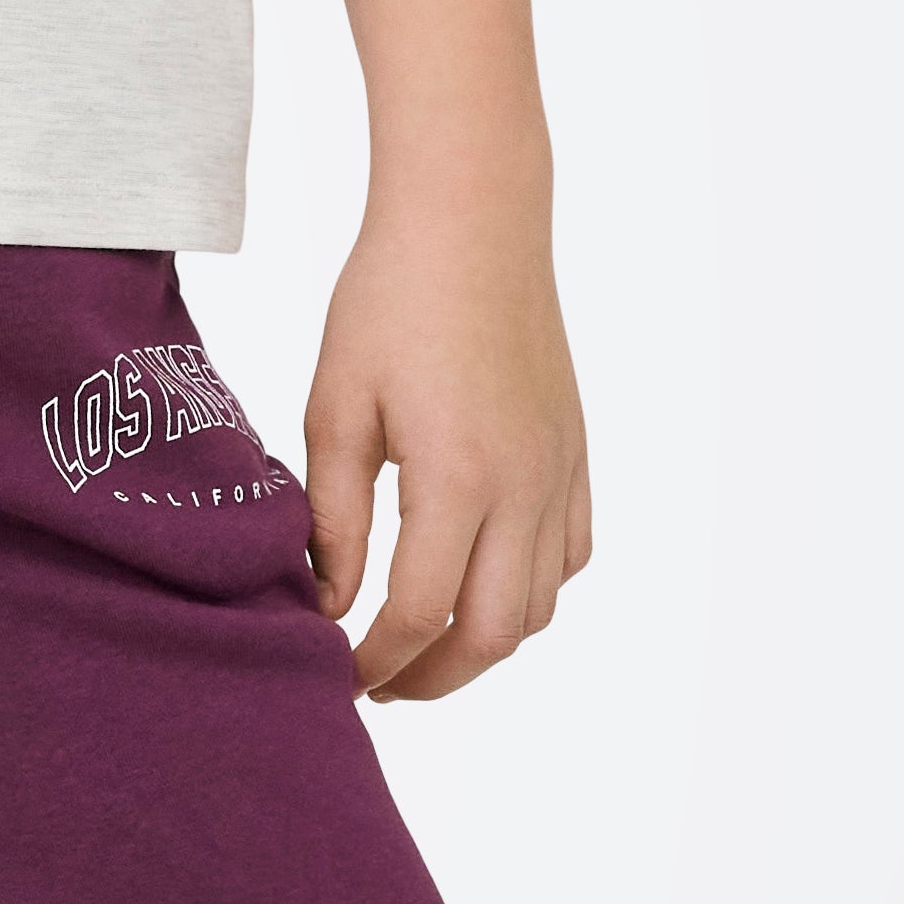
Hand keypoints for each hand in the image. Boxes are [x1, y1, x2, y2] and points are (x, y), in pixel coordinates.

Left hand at [302, 196, 592, 702]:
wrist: (474, 219)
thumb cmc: (389, 300)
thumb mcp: (335, 408)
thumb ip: (330, 519)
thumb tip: (326, 604)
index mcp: (458, 477)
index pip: (420, 615)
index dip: (373, 662)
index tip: (334, 674)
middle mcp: (525, 486)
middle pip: (492, 635)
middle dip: (432, 678)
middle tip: (378, 684)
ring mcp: (560, 472)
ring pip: (540, 607)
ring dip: (483, 642)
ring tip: (424, 643)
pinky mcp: (576, 452)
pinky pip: (572, 555)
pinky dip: (531, 591)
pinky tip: (483, 581)